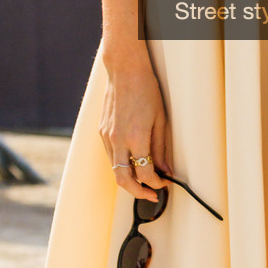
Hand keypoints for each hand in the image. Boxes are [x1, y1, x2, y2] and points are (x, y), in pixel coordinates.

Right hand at [100, 52, 169, 202]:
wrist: (125, 71)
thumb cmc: (146, 91)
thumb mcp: (160, 120)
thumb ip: (161, 148)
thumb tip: (165, 170)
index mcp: (136, 138)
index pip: (144, 174)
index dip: (156, 184)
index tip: (165, 184)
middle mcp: (118, 140)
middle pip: (124, 180)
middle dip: (138, 193)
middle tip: (152, 196)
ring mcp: (107, 137)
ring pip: (115, 170)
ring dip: (129, 180)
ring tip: (143, 182)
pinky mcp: (102, 133)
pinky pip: (111, 157)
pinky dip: (121, 165)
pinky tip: (132, 163)